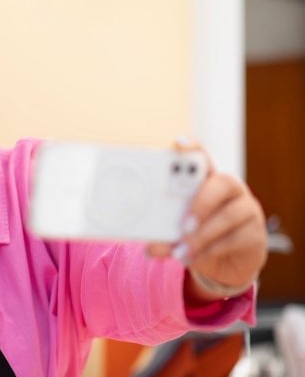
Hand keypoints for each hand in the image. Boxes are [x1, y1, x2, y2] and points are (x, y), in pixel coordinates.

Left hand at [146, 137, 267, 300]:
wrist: (225, 264)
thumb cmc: (197, 236)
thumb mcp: (178, 232)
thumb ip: (165, 234)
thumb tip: (152, 246)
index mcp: (207, 181)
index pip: (203, 157)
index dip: (193, 147)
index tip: (179, 143)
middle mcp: (230, 190)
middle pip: (223, 183)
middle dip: (201, 203)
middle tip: (183, 223)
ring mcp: (246, 210)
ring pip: (229, 216)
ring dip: (202, 235)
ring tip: (182, 249)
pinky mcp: (255, 234)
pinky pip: (236, 239)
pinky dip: (211, 250)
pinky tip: (195, 258)